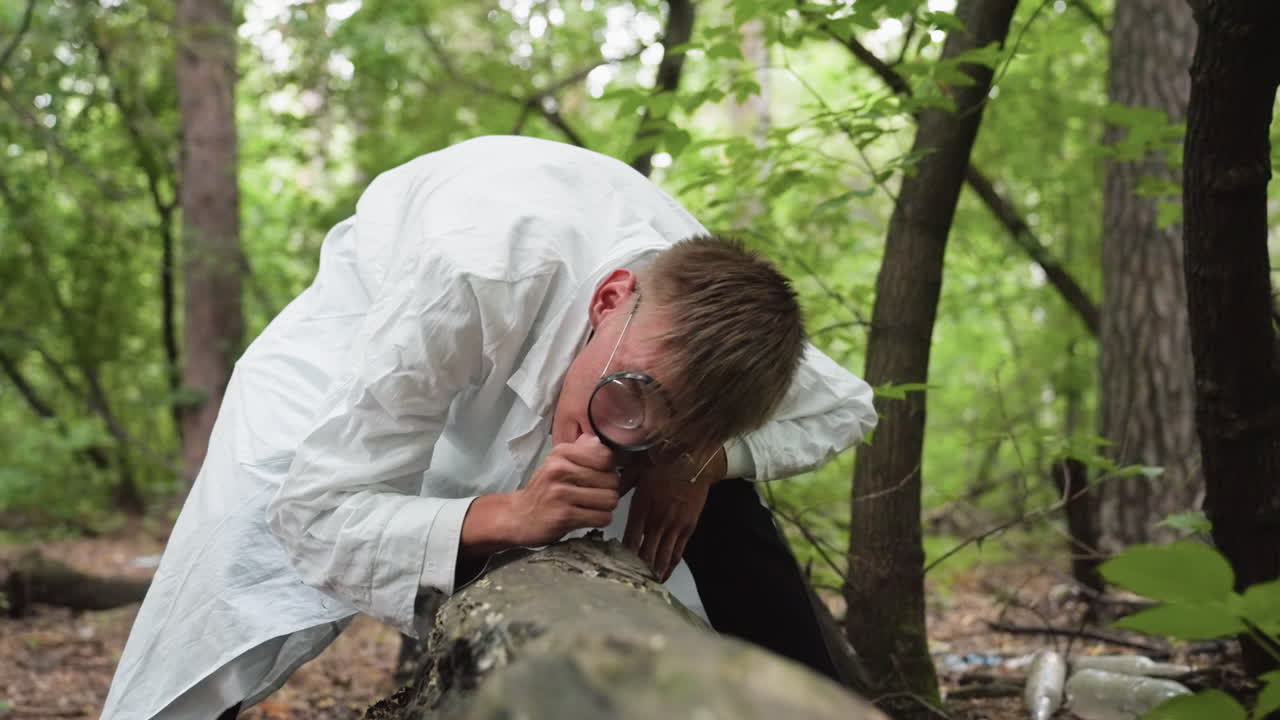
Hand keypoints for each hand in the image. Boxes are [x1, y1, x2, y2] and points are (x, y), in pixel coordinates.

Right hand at [505, 434, 621, 546]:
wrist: (517, 516)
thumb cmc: (543, 490)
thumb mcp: (557, 463)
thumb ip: (580, 450)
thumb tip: (598, 440)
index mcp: (561, 453)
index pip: (606, 456)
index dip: (609, 469)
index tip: (599, 477)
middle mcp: (560, 469)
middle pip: (612, 480)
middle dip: (609, 491)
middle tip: (595, 496)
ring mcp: (561, 493)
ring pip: (610, 499)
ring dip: (605, 507)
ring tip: (592, 507)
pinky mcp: (564, 516)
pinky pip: (602, 518)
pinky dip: (600, 520)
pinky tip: (588, 518)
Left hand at [623, 448, 725, 581]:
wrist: (693, 457)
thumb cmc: (661, 459)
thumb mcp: (634, 469)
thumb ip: (619, 486)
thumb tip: (603, 494)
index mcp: (642, 507)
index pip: (630, 539)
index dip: (623, 555)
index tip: (615, 564)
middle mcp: (658, 520)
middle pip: (646, 553)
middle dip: (637, 569)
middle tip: (629, 581)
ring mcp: (675, 525)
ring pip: (662, 557)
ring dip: (654, 572)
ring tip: (645, 584)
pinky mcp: (688, 527)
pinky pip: (678, 552)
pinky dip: (669, 565)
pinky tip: (663, 574)